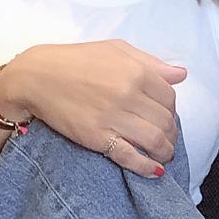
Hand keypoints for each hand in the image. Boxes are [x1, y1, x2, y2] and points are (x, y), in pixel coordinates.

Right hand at [0, 39, 187, 177]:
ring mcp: (113, 117)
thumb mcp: (116, 49)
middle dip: (171, 132)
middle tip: (166, 136)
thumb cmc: (77, 59)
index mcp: (135, 71)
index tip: (166, 114)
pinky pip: (130, 157)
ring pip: (154, 140)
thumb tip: (180, 74)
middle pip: (165, 120)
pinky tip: (154, 169)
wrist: (37, 76)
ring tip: (163, 153)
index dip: (172, 108)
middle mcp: (128, 94)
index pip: (169, 96)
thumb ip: (150, 62)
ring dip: (165, 151)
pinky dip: (147, 167)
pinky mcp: (97, 138)